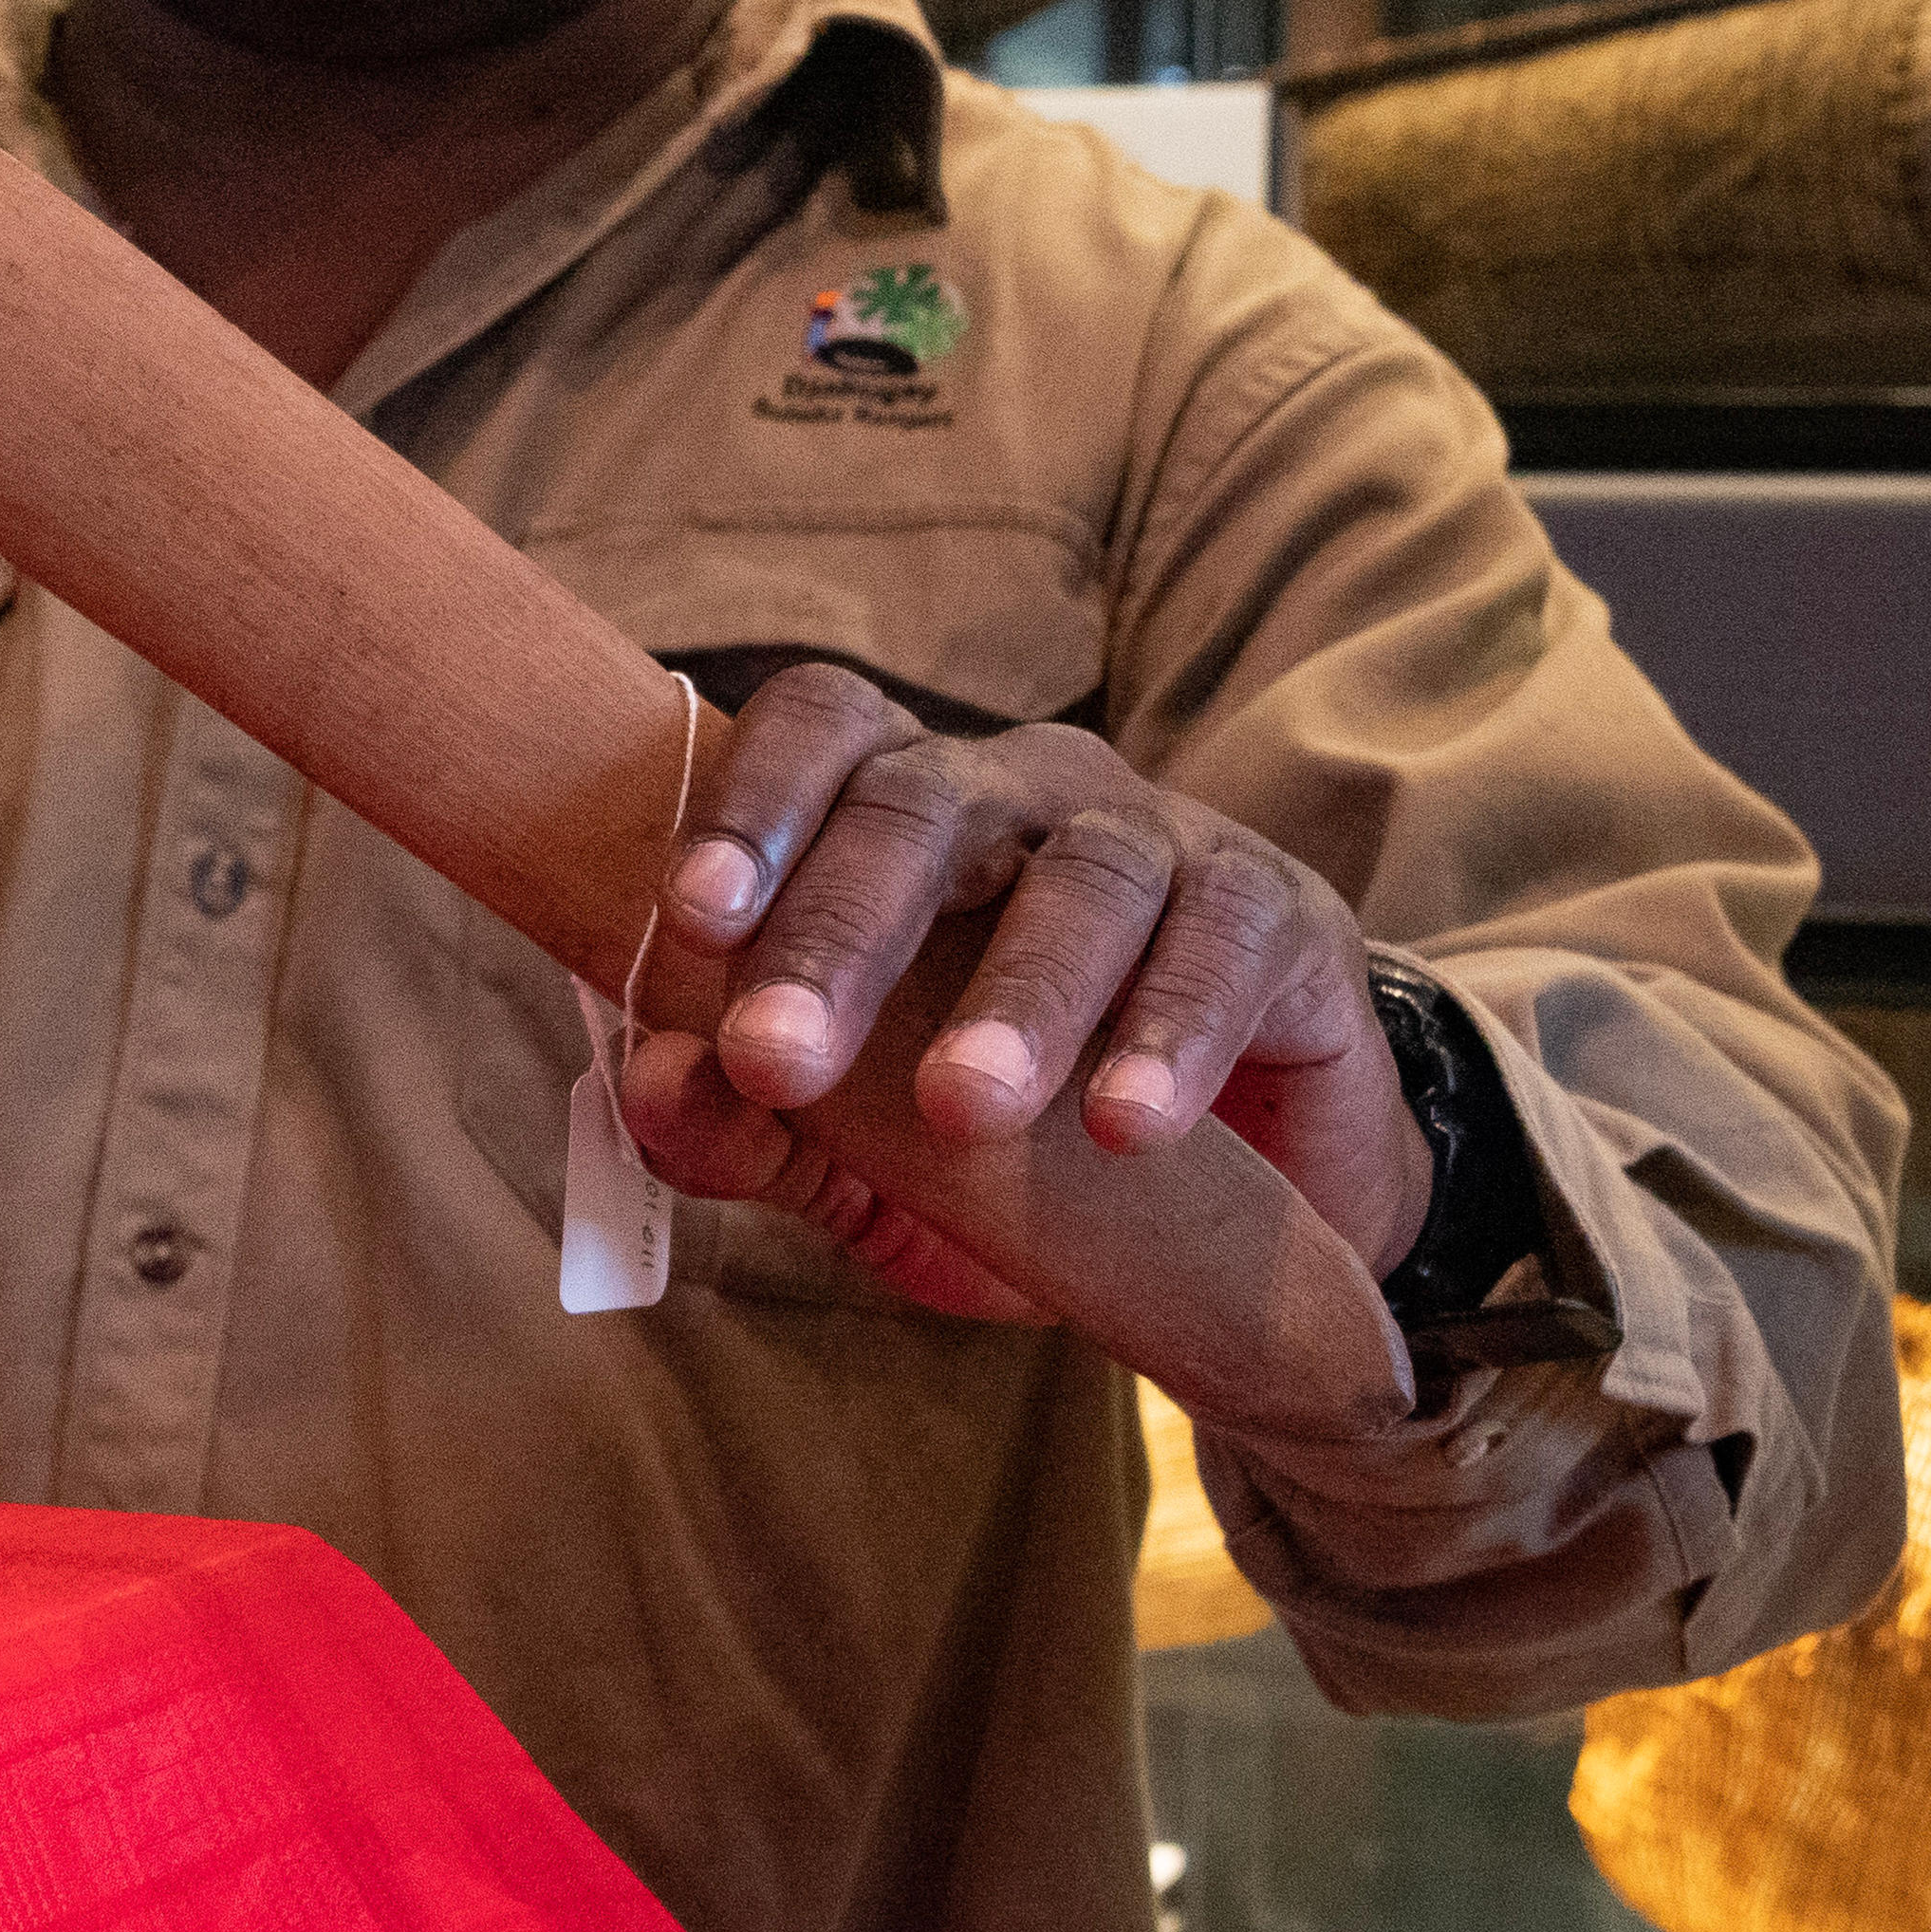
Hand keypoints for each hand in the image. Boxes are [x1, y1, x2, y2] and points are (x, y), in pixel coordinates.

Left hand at [613, 663, 1429, 1321]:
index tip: (689, 919)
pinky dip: (1173, 1033)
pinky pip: (1224, 943)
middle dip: (842, 929)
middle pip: (927, 804)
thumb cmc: (1008, 1138)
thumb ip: (748, 1120)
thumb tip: (651, 1080)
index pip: (822, 732)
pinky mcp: (1279, 911)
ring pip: (1084, 873)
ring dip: (1015, 992)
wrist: (1248, 1199)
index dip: (753, 804)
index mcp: (903, 805)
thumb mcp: (862, 1154)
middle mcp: (1025, 789)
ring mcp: (1160, 838)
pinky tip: (1125, 1126)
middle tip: (777, 1057)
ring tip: (959, 1106)